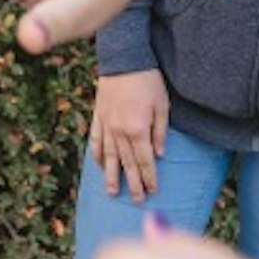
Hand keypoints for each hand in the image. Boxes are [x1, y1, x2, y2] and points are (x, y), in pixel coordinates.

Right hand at [90, 70, 168, 200]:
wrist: (123, 57)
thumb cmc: (148, 79)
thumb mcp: (162, 104)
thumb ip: (160, 132)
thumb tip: (159, 155)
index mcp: (137, 130)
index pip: (145, 161)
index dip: (149, 177)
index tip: (153, 191)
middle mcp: (119, 131)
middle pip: (127, 163)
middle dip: (132, 183)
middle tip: (136, 200)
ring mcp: (106, 124)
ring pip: (108, 156)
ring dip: (111, 175)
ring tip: (112, 192)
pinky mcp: (98, 115)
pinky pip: (96, 139)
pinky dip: (96, 153)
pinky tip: (97, 164)